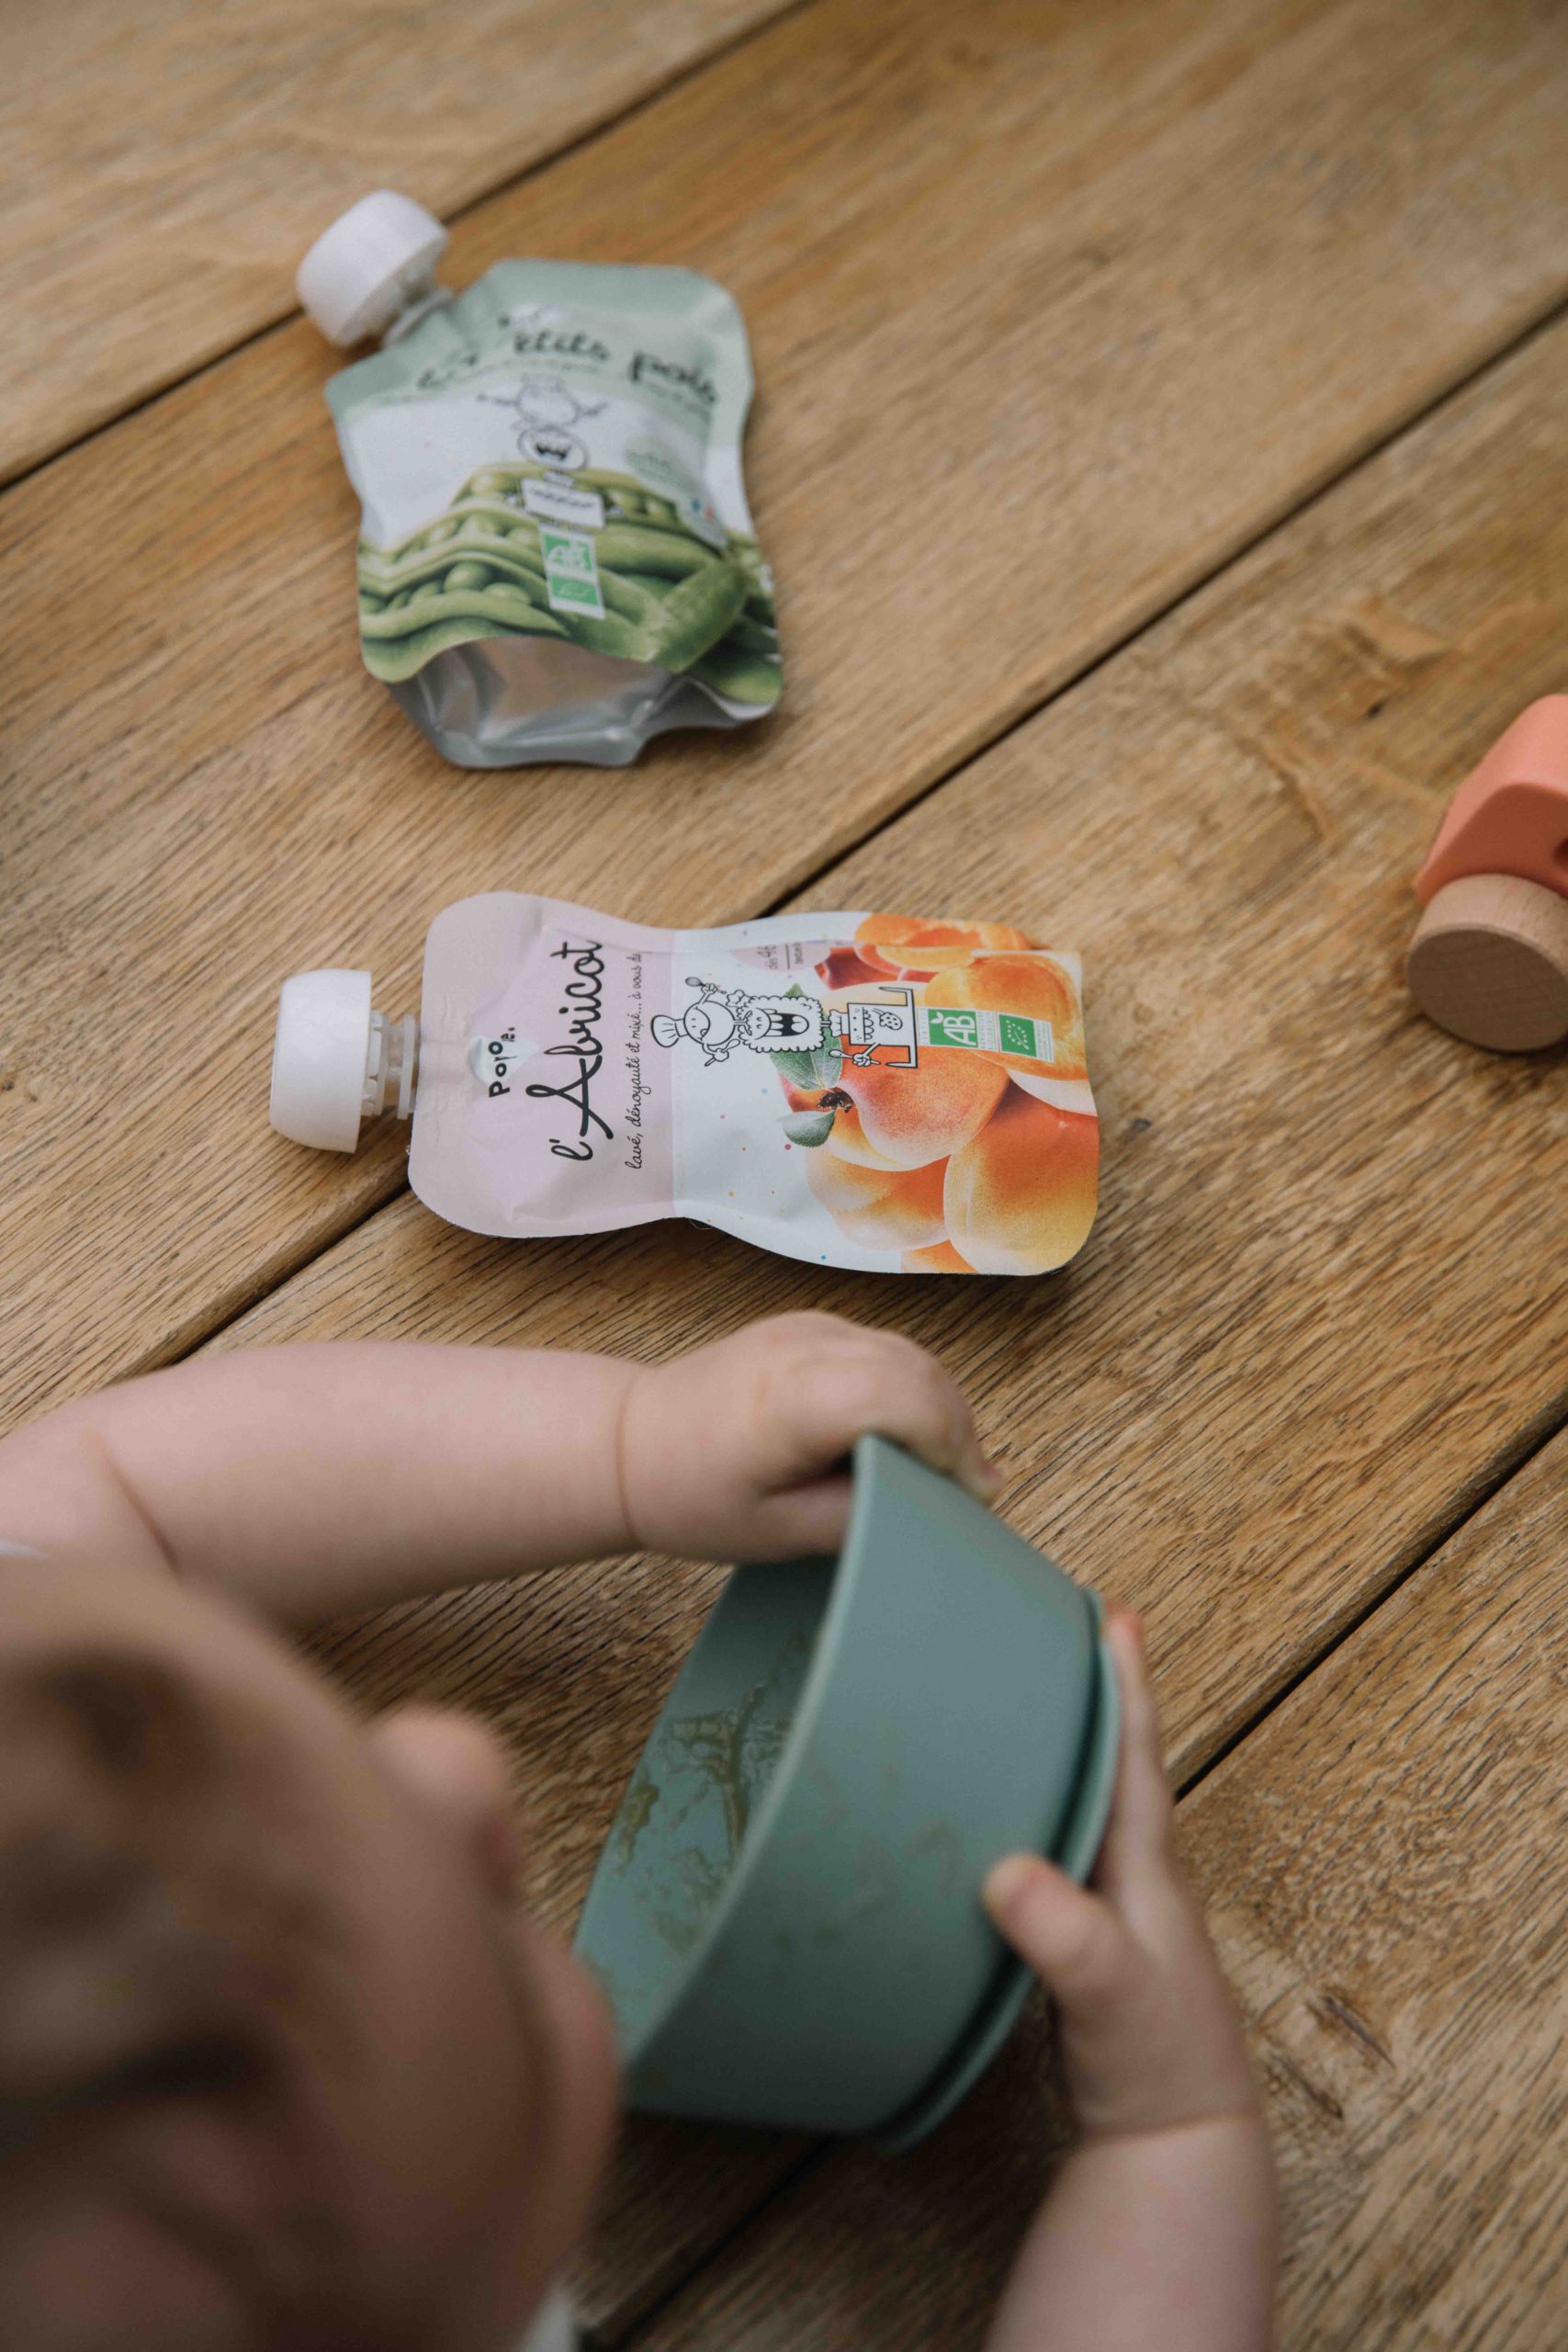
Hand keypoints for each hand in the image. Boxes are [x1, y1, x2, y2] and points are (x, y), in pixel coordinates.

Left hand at [617, 1311, 999, 1560]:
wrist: (632, 1442)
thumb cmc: (694, 1495)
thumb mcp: (781, 1533)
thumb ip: (861, 1514)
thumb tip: (934, 1507)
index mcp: (793, 1399)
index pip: (905, 1398)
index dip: (948, 1446)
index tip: (964, 1497)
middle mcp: (808, 1347)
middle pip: (920, 1372)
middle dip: (957, 1431)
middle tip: (967, 1492)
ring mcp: (811, 1327)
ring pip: (911, 1355)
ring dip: (939, 1407)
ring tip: (940, 1469)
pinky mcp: (813, 1325)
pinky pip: (885, 1349)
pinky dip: (910, 1389)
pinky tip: (903, 1434)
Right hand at [983, 1608, 1259, 2137]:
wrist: (1173, 2149)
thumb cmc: (1158, 2070)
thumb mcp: (1111, 1996)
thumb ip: (1067, 1936)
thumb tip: (1007, 1872)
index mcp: (1149, 1872)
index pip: (1135, 1759)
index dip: (1126, 1686)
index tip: (1116, 1613)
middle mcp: (1135, 1882)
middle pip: (1113, 1770)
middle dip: (1091, 1700)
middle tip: (1062, 1633)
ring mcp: (1111, 1916)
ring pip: (1084, 1813)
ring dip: (1063, 1757)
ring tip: (1024, 1707)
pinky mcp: (1079, 1952)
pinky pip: (1055, 1860)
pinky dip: (1032, 1822)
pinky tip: (998, 1827)